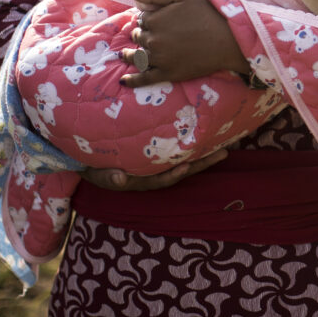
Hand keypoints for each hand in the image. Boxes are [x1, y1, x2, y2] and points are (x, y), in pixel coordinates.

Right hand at [81, 149, 228, 190]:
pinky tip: (206, 135)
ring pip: (185, 159)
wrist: (93, 161)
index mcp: (143, 181)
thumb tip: (119, 180)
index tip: (187, 166)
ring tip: (224, 144)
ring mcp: (159, 164)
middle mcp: (155, 174)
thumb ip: (109, 177)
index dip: (175, 173)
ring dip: (204, 153)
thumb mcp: (100, 174)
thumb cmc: (97, 169)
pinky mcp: (160, 154)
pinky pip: (178, 150)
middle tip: (224, 153)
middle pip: (182, 169)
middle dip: (203, 163)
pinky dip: (192, 145)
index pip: (163, 179)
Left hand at [121, 0, 245, 87]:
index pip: (141, 20)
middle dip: (141, 35)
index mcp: (155, 20)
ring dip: (130, 55)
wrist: (228, 40)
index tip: (155, 20)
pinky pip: (144, 79)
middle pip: (138, 37)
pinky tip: (124, 80)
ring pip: (137, 57)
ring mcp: (159, 59)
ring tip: (126, 54)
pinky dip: (132, 80)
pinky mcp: (167, 74)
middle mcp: (153, 40)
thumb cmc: (208, 14)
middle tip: (149, 34)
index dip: (147, 19)